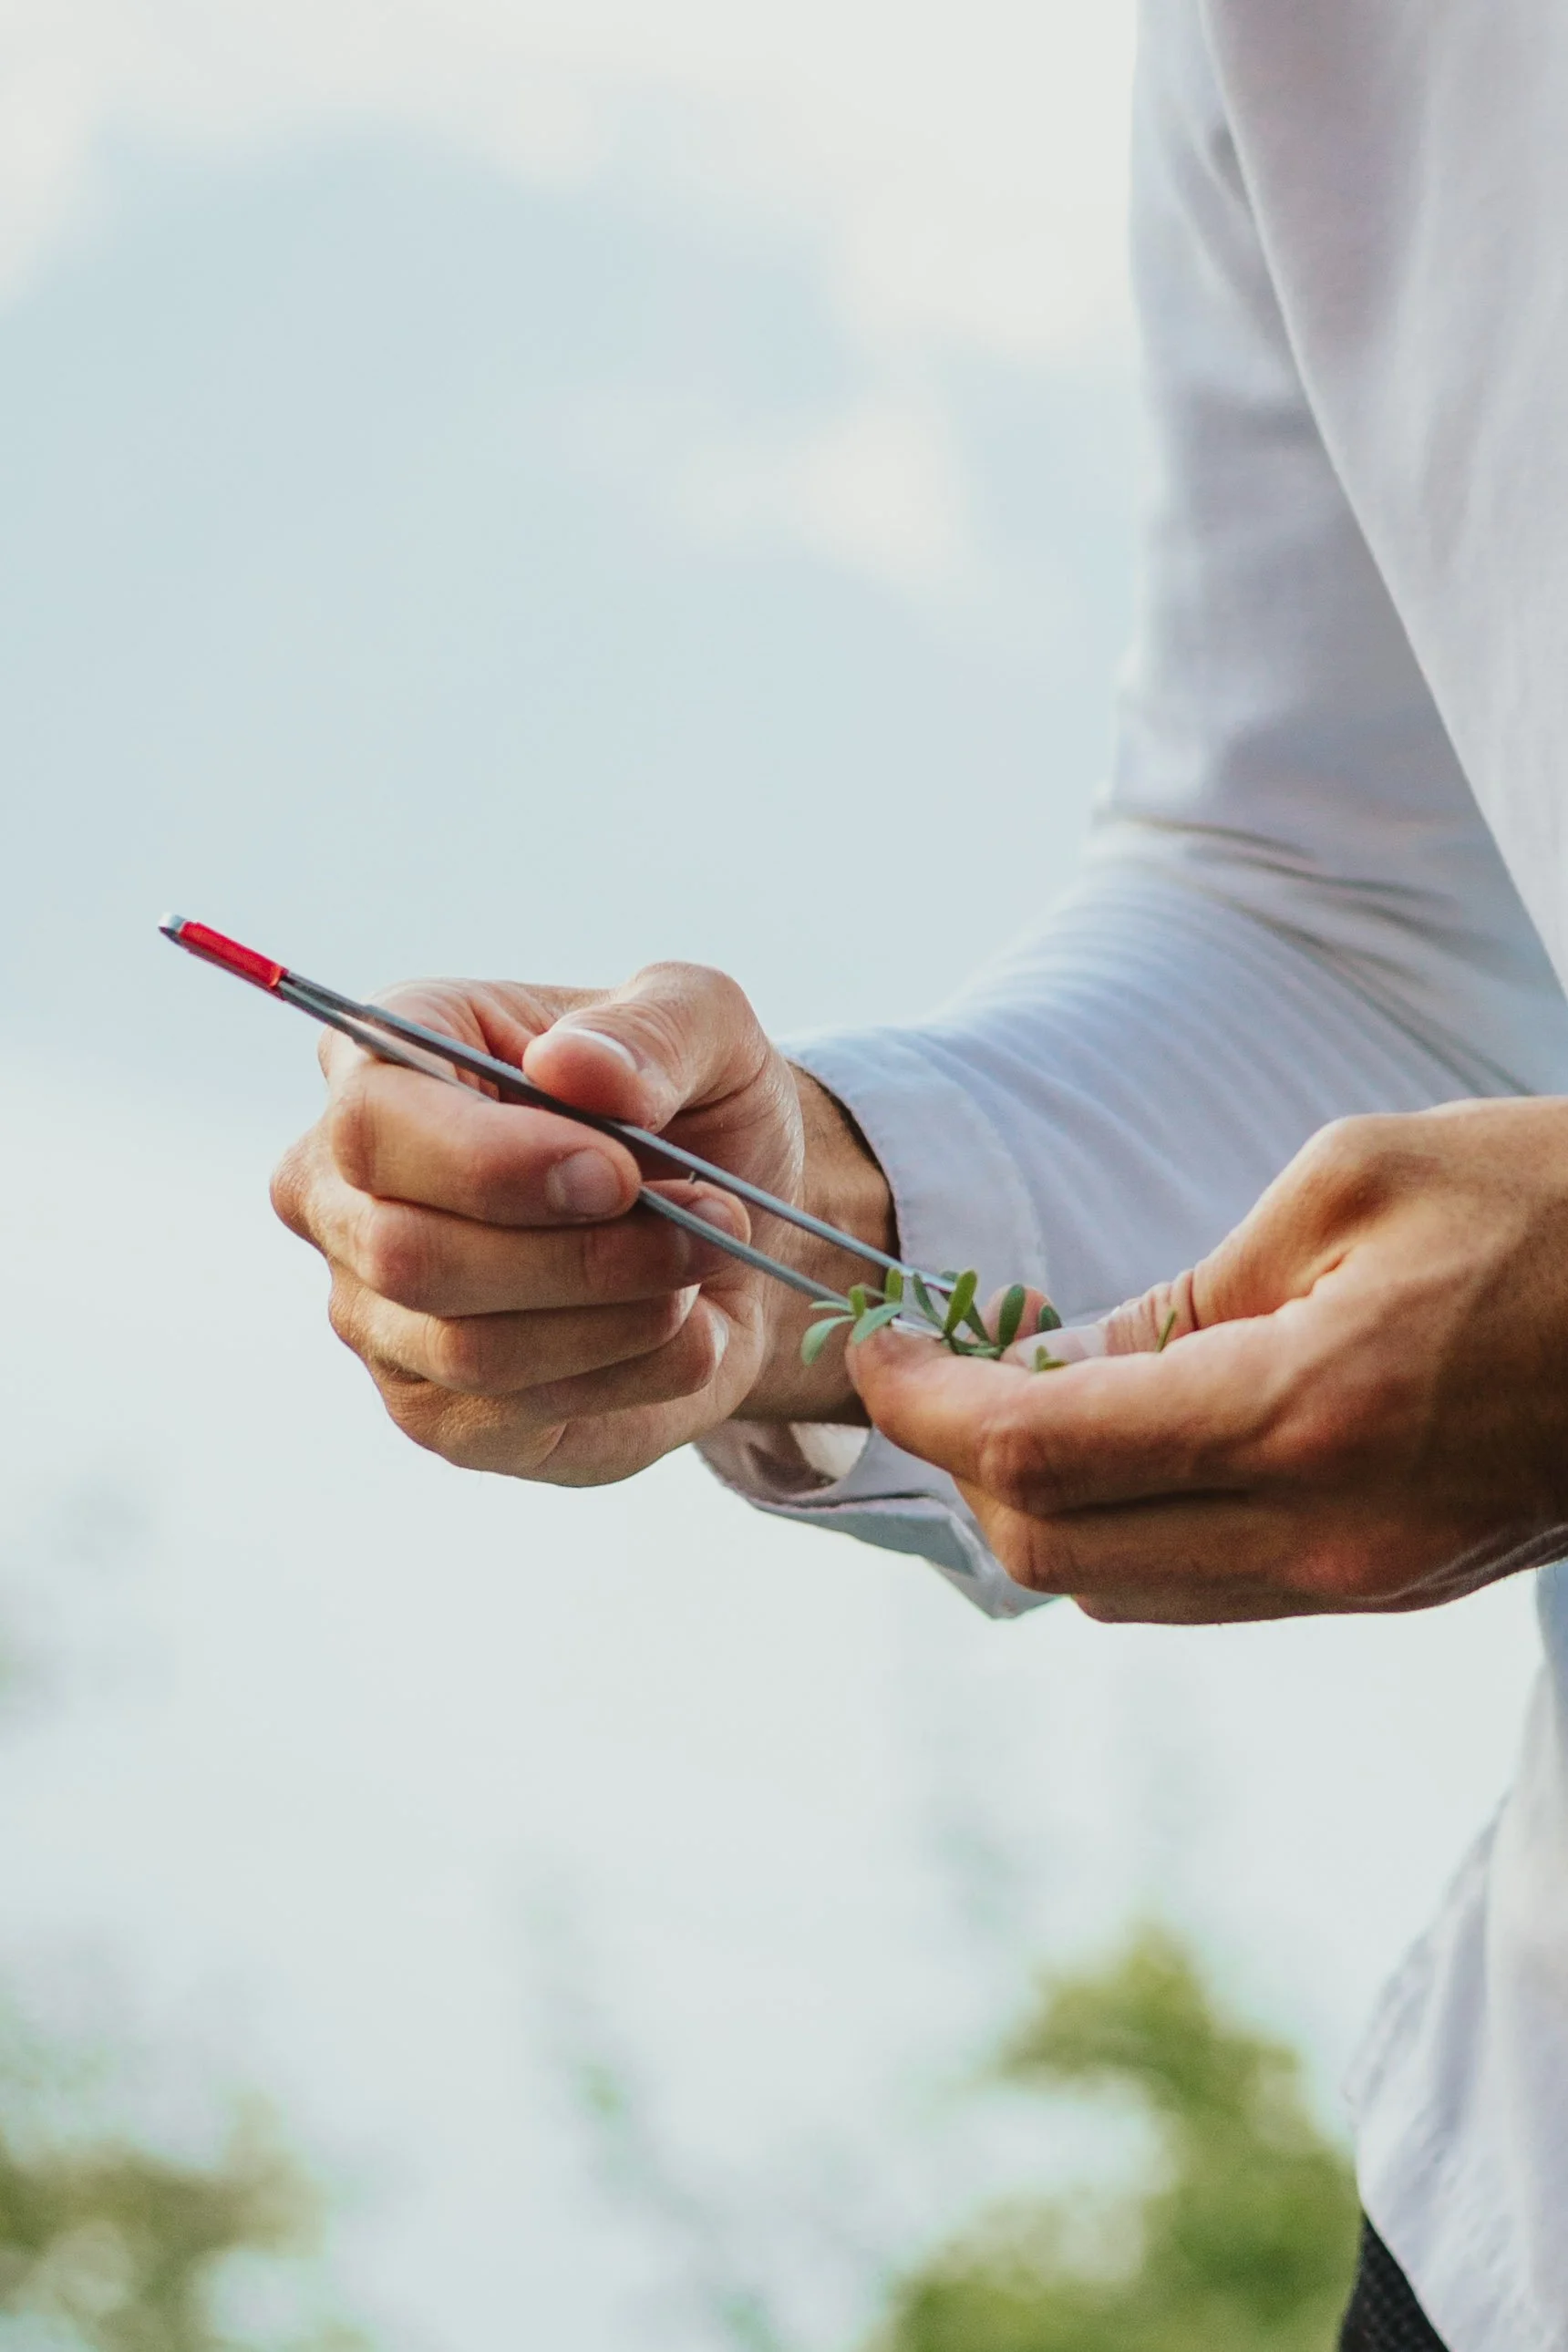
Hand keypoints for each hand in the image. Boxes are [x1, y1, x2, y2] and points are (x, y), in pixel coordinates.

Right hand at [272, 965, 892, 1483]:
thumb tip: (571, 1064)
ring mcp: (375, 1309)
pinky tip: (684, 1327)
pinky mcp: (433, 1408)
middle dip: (581, 1252)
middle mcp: (346, 1191)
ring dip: (622, 1314)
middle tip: (706, 1222)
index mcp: (385, 1061)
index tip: (618, 1173)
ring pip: (469, 1347)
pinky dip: (632, 1374)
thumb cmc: (691, 1107)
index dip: (491, 1162)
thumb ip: (651, 1027)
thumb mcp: (705, 1023)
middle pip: (408, 1252)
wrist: (729, 1232)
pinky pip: (516, 1414)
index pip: (372, 1122)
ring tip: (705, 1262)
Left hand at [850, 1099, 1567, 1622]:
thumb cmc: (1550, 1202)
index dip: (922, 1406)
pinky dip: (1125, 1523)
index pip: (1036, 1451)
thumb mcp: (1351, 1182)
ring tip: (1035, 1384)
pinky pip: (1199, 1588)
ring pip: (1117, 1589)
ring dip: (1039, 1499)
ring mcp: (1357, 1579)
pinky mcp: (1386, 1587)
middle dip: (963, 1459)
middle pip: (1051, 1549)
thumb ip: (1186, 1287)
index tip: (876, 1349)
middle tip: (946, 1356)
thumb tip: (1069, 1358)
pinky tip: (1134, 1430)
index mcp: (1304, 1413)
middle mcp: (1320, 1534)